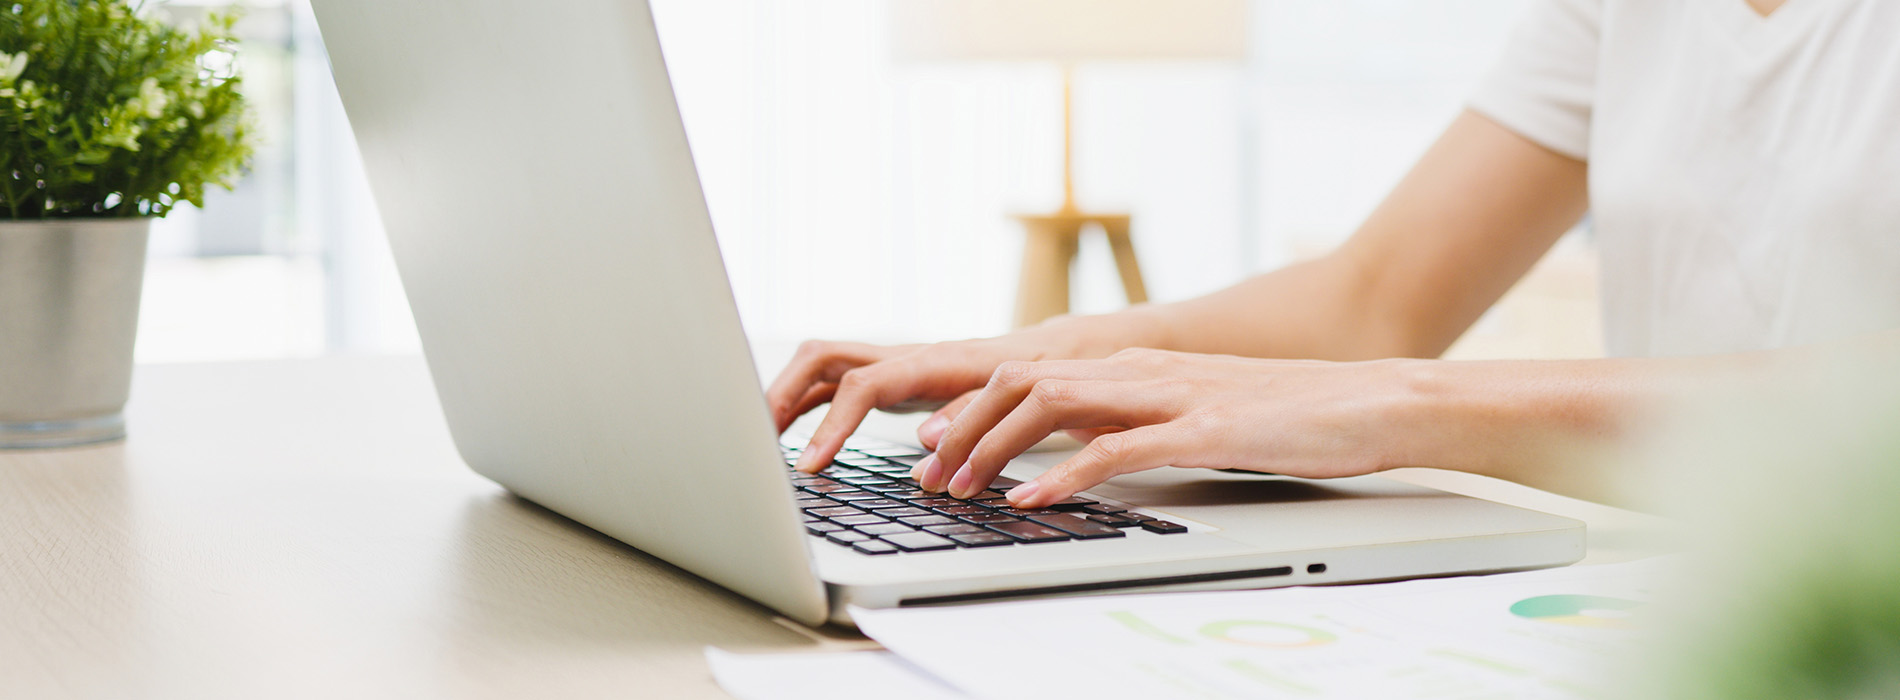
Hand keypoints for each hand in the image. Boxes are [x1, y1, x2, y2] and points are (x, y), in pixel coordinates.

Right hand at [766, 332, 1086, 474]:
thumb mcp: (1017, 396)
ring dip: (784, 396)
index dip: (832, 426)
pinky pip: (834, 384)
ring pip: (820, 366)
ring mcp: (892, 364)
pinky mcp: (891, 378)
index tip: (810, 465)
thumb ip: (972, 415)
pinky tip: (793, 436)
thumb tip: (926, 440)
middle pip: (821, 358)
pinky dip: (806, 404)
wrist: (1047, 354)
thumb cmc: (1036, 375)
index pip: (863, 386)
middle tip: (757, 442)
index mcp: (930, 361)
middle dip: (781, 395)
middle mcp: (902, 356)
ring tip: (759, 440)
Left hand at [920, 348, 1425, 506]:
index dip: (972, 408)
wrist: (1374, 400)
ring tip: (962, 487)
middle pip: (1022, 382)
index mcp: (1138, 367)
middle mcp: (1143, 372)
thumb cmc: (1292, 415)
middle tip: (928, 474)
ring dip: (996, 446)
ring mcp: (1171, 396)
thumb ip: (1136, 421)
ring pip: (1053, 404)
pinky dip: (1063, 474)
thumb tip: (1077, 446)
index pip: (1030, 375)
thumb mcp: (1194, 413)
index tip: (933, 445)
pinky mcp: (1204, 429)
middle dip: (964, 427)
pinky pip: (1116, 448)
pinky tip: (1032, 500)